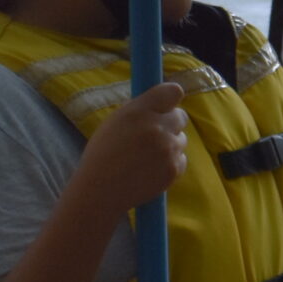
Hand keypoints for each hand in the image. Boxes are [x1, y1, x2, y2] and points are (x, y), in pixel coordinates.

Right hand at [73, 82, 186, 214]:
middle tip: (154, 133)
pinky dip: (171, 162)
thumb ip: (141, 110)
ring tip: (146, 155)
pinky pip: (181, 158)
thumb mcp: (115, 122)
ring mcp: (169, 149)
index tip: (167, 103)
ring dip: (170, 143)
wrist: (100, 190)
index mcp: (138, 112)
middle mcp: (157, 128)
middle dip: (170, 122)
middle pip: (181, 116)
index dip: (171, 97)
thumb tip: (164, 101)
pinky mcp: (175, 168)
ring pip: (182, 138)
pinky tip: (151, 169)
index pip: (172, 91)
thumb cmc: (104, 153)